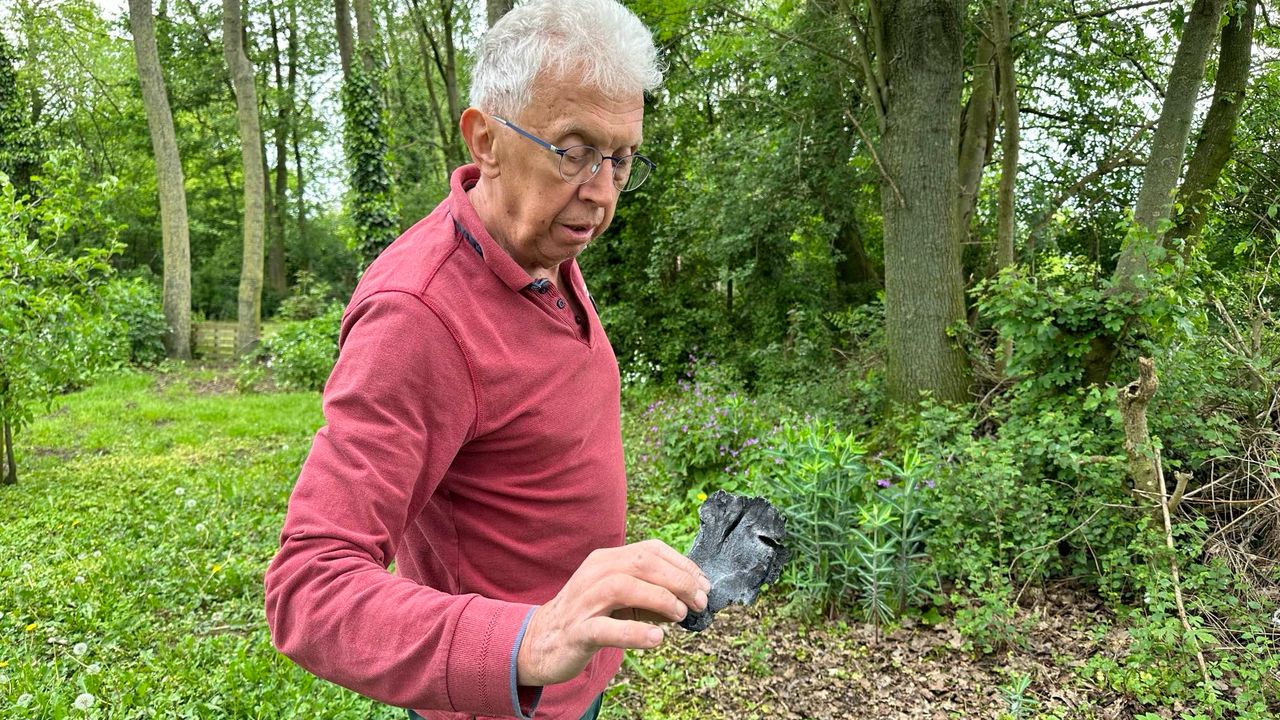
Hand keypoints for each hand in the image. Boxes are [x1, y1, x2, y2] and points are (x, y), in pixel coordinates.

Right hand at [515, 539, 710, 686]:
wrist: (542, 640)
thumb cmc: (589, 616)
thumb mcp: (620, 598)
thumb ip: (650, 593)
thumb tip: (689, 598)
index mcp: (607, 560)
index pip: (650, 550)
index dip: (682, 564)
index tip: (704, 583)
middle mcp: (595, 573)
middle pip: (641, 564)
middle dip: (678, 580)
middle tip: (699, 601)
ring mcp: (584, 601)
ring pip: (624, 588)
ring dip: (660, 599)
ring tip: (680, 614)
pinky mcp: (577, 630)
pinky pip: (607, 628)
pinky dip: (635, 633)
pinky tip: (657, 639)